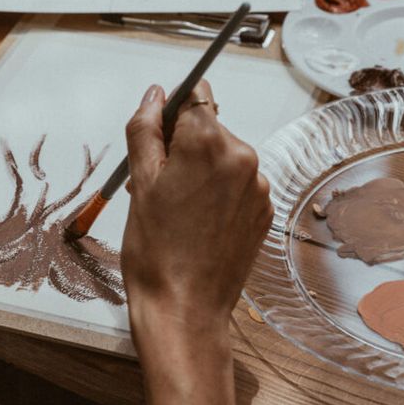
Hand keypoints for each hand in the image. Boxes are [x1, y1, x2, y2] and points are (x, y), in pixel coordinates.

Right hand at [122, 80, 271, 337]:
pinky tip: (196, 221)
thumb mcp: (139, 181)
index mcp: (210, 143)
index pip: (197, 95)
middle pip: (209, 127)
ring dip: (199, 170)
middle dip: (182, 145)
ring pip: (223, 157)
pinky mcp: (264, 211)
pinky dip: (217, 193)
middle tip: (157, 184)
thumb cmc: (156, 251)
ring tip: (174, 208)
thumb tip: (155, 95)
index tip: (158, 136)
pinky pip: (237, 184)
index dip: (172, 112)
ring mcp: (259, 187)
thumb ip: (146, 128)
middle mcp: (244, 158)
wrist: (185, 309)